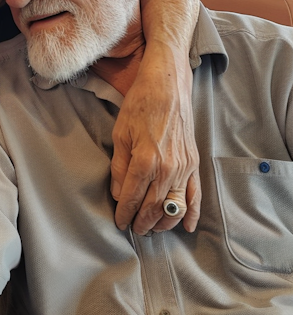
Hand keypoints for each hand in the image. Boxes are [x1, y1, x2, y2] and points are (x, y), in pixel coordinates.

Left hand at [110, 43, 200, 235]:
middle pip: (154, 207)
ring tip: (153, 229)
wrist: (168, 85)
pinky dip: (191, 213)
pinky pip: (195, 194)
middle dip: (143, 222)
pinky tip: (187, 227)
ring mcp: (184, 167)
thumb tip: (119, 194)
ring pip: (175, 206)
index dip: (125, 214)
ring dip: (163, 222)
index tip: (120, 223)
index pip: (132, 198)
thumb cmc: (141, 105)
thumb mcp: (120, 133)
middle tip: (134, 230)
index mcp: (145, 160)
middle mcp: (167, 168)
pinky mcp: (194, 162)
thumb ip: (120, 167)